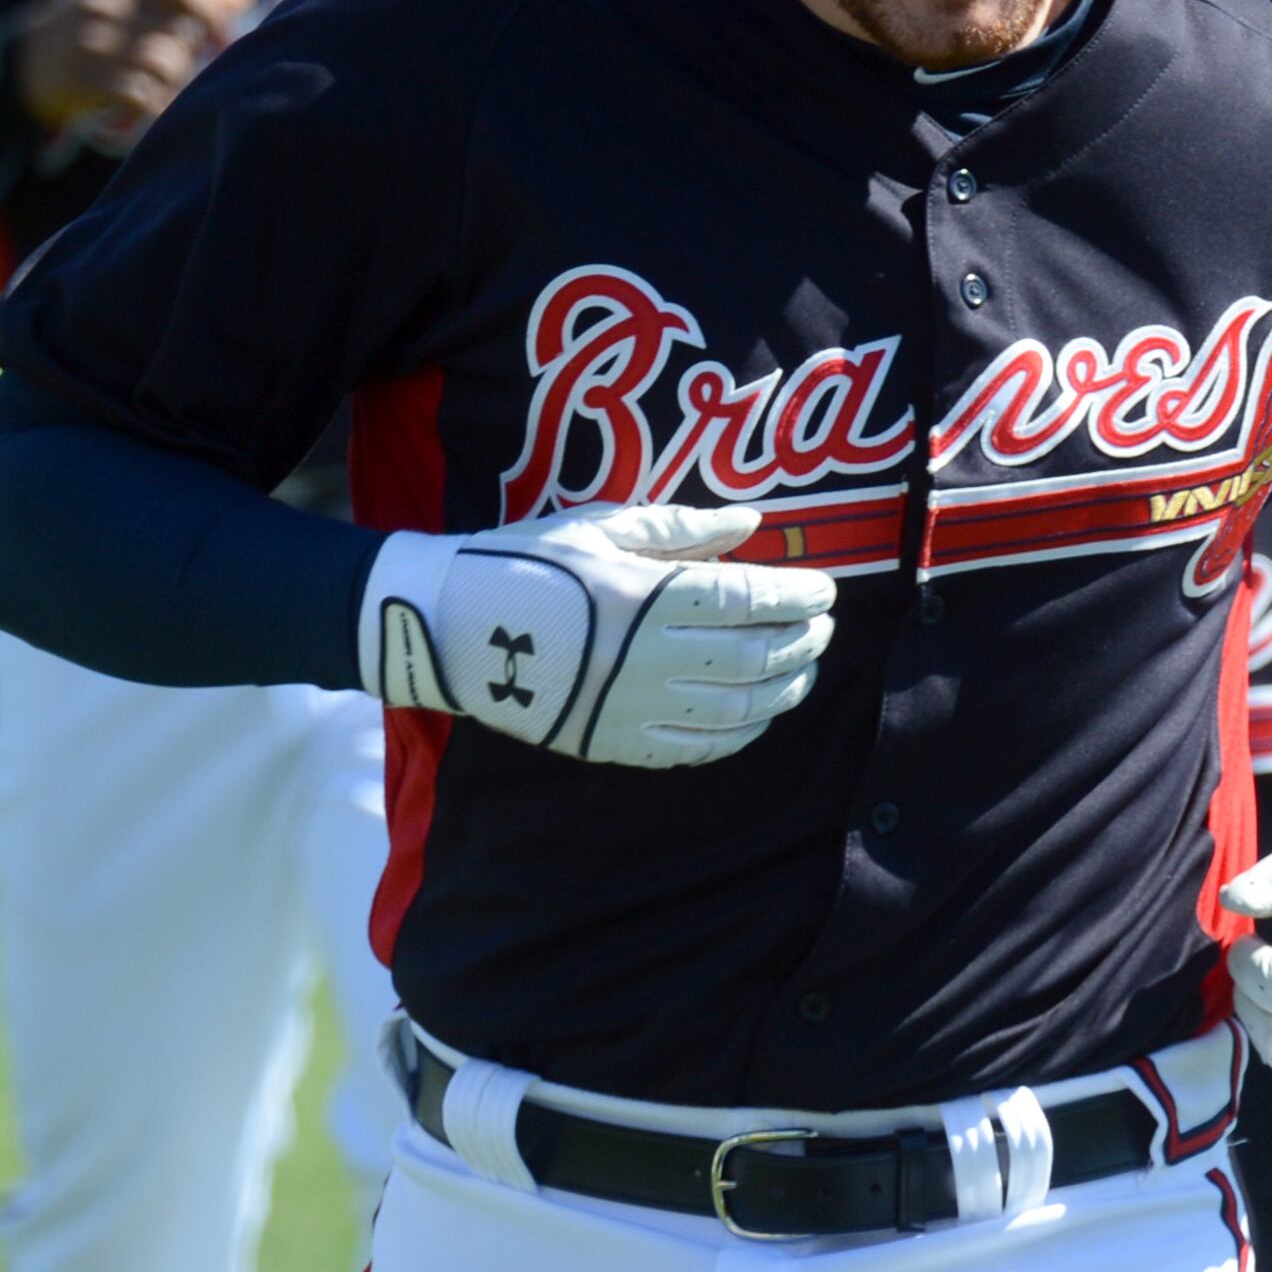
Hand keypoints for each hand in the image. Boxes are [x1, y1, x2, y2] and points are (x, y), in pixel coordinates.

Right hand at [14, 0, 259, 148]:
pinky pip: (139, 95)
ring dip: (178, 83)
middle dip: (194, 53)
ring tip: (169, 91)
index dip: (214, 8)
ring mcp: (90, 41)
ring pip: (164, 63)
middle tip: (193, 69)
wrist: (28, 62)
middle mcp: (104, 4)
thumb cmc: (103, 29)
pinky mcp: (81, 79)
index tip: (225, 37)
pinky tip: (154, 109)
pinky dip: (156, 107)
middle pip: (178, 27)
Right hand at [360, 505, 836, 768]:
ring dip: (785, 689)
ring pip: (739, 708)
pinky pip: (697, 749)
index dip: (799, 595)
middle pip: (756, 655)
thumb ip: (681, 528)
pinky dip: (741, 735)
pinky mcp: (616, 742)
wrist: (447, 628)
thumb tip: (751, 522)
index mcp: (649, 596)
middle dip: (803, 640)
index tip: (824, 589)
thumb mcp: (598, 525)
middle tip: (822, 626)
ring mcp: (635, 707)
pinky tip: (759, 716)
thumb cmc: (524, 563)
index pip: (750, 597)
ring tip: (802, 668)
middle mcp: (651, 658)